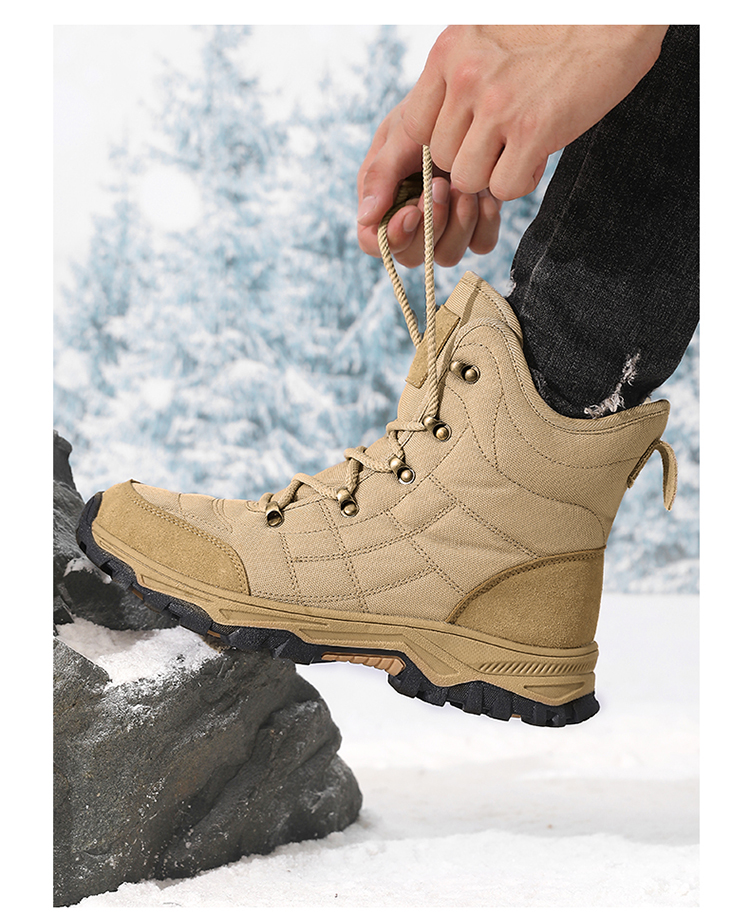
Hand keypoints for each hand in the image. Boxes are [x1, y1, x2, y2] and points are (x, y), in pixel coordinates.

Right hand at [357, 102, 501, 267]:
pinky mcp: (476, 223)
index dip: (393, 237)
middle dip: (430, 225)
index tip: (411, 210)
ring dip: (458, 224)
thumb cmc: (427, 112)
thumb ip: (380, 175)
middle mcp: (413, 223)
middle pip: (414, 256)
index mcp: (383, 204)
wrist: (473, 101)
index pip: (378, 244)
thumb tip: (365, 218)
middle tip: (441, 185)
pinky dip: (484, 224)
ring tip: (463, 187)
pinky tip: (485, 195)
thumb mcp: (399, 135)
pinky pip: (480, 244)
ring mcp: (446, 227)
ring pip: (447, 255)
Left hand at [402, 25, 668, 200]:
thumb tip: (439, 130)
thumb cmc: (553, 30)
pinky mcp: (532, 129)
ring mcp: (497, 104)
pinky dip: (523, 179)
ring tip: (522, 147)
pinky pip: (504, 187)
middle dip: (471, 158)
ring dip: (494, 173)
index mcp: (449, 51)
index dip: (442, 141)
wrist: (616, 16)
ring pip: (468, 178)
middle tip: (504, 141)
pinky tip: (540, 153)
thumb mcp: (487, 36)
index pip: (415, 126)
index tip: (468, 137)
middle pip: (442, 157)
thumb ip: (456, 76)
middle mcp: (466, 76)